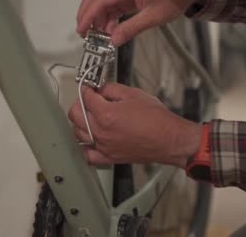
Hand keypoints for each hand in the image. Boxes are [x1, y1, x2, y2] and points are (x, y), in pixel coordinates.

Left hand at [68, 83, 201, 167]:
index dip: (86, 89)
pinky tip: (91, 139)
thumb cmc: (157, 120)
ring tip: (89, 116)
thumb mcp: (134, 94)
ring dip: (80, 122)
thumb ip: (113, 89)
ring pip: (78, 134)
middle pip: (75, 115)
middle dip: (79, 104)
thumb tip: (102, 89)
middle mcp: (102, 132)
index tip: (89, 88)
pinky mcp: (110, 157)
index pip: (85, 98)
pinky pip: (88, 154)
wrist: (170, 140)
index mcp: (106, 115)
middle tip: (88, 99)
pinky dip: (86, 146)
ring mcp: (104, 146)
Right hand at [76, 0, 207, 46]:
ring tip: (99, 35)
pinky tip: (110, 29)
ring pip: (102, 0)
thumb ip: (132, 28)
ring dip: (98, 17)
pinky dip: (108, 16)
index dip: (87, 15)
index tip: (81, 30)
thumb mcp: (155, 16)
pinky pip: (112, 3)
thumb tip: (114, 40)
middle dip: (86, 15)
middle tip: (84, 34)